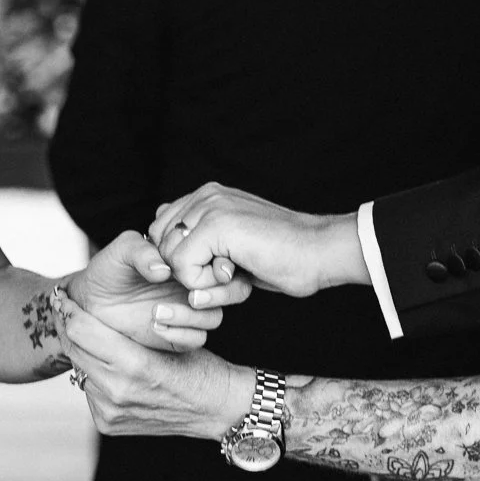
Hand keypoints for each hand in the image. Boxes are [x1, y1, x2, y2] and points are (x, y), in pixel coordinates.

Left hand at [55, 289, 252, 438]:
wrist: (216, 409)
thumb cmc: (199, 367)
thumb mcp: (169, 338)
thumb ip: (128, 330)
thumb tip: (88, 315)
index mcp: (135, 365)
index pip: (82, 331)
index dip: (69, 310)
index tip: (63, 297)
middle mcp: (118, 391)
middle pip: (74, 348)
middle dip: (67, 326)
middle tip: (62, 307)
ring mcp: (110, 411)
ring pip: (80, 369)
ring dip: (83, 352)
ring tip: (87, 333)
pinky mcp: (107, 423)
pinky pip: (89, 389)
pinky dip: (95, 375)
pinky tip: (107, 365)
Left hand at [66, 231, 251, 353]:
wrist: (91, 300)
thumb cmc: (109, 269)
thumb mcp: (121, 251)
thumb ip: (140, 252)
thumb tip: (163, 269)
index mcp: (188, 261)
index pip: (222, 263)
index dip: (220, 267)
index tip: (201, 269)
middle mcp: (193, 286)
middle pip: (226, 293)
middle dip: (211, 295)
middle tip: (189, 295)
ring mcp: (187, 311)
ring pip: (212, 318)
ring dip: (190, 316)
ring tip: (156, 312)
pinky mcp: (177, 335)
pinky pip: (195, 339)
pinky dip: (180, 334)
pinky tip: (155, 325)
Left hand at [149, 183, 367, 297]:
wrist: (320, 252)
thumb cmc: (284, 256)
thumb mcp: (234, 246)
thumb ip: (201, 241)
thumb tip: (161, 245)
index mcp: (207, 196)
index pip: (160, 232)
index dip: (181, 261)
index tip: (220, 265)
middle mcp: (204, 196)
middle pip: (159, 247)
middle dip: (187, 272)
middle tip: (227, 273)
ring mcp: (209, 207)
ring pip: (170, 259)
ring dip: (200, 280)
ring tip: (234, 273)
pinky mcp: (215, 225)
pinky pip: (183, 268)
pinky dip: (207, 284)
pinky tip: (236, 273)